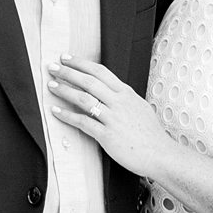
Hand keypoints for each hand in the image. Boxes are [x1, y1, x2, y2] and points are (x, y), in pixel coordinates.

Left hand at [47, 59, 171, 180]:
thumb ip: (123, 97)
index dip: (81, 63)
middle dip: (68, 72)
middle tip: (52, 67)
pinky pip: (83, 122)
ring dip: (64, 90)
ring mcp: (113, 118)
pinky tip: (56, 111)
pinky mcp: (108, 135)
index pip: (100, 71)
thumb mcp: (139, 107)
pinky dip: (67, 116)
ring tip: (51, 85)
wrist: (160, 154)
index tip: (66, 58)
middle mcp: (119, 102)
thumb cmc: (150, 133)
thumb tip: (111, 90)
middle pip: (89, 81)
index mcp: (126, 93)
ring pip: (84, 99)